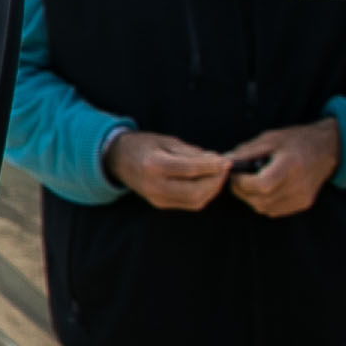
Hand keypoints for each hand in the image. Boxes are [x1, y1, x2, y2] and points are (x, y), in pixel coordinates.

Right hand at [103, 127, 232, 211]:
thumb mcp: (168, 141)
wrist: (118, 159)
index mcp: (154, 165)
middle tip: (224, 169)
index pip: (191, 170)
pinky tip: (206, 183)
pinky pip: (189, 204)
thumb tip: (217, 161)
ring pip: (195, 201)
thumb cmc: (144, 145)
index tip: (226, 161)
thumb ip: (193, 153)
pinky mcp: (160, 204)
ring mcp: (156, 198)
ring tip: (217, 175)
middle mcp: (154, 185)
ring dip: (212, 189)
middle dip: (215, 181)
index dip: (213, 166)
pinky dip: (203, 194)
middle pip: (196, 191)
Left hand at [225, 117, 340, 217]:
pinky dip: (263, 202)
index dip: (242, 182)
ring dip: (250, 198)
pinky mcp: (303, 204)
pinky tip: (264, 188)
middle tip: (238, 178)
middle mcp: (298, 185)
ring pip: (264, 208)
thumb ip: (245, 152)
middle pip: (259, 200)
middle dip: (242, 191)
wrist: (327, 148)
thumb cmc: (295, 140)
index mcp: (290, 165)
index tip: (235, 174)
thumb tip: (222, 162)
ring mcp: (302, 197)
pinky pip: (274, 211)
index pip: (261, 185)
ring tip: (250, 182)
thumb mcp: (269, 139)